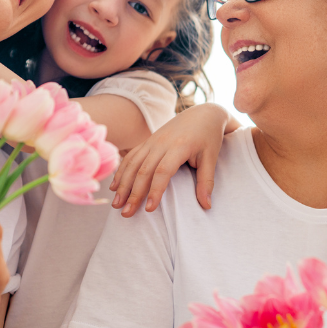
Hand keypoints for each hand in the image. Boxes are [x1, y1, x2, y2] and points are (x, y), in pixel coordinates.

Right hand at [110, 103, 230, 216]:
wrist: (202, 114)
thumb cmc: (209, 137)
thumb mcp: (211, 158)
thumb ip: (206, 182)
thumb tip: (207, 206)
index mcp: (179, 146)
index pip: (163, 171)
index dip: (155, 190)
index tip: (149, 209)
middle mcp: (161, 143)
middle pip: (143, 170)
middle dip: (133, 193)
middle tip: (127, 213)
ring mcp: (152, 141)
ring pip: (133, 164)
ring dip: (123, 184)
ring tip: (117, 204)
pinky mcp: (147, 141)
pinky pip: (130, 157)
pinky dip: (121, 171)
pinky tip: (114, 187)